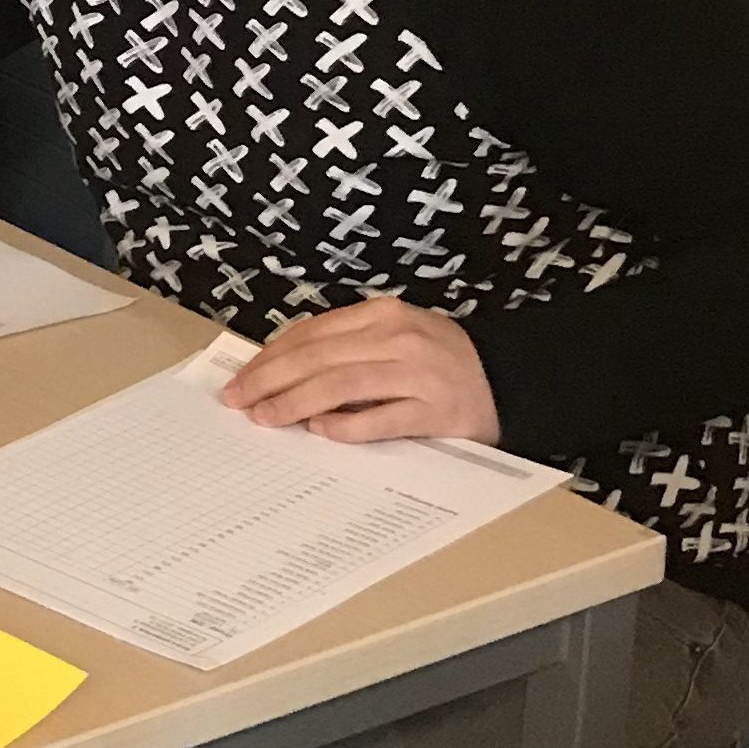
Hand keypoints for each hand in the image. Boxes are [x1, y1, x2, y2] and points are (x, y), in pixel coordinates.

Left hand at [223, 299, 497, 446]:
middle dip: (270, 379)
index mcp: (383, 314)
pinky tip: (320, 433)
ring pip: (341, 385)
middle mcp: (399, 338)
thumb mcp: (394, 338)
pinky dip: (346, 426)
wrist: (510, 381)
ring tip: (266, 418)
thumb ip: (346, 348)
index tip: (242, 377)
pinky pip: (381, 419)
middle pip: (318, 357)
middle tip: (238, 400)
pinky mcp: (436, 411)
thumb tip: (280, 373)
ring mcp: (419, 374)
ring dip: (295, 402)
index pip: (312, 333)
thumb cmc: (439, 362)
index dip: (271, 356)